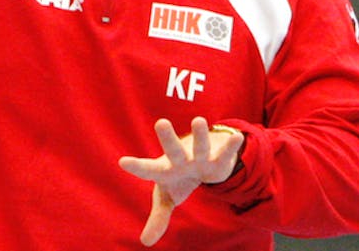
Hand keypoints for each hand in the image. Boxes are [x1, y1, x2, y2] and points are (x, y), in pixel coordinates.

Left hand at [119, 117, 243, 245]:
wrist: (202, 162)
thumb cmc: (179, 179)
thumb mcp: (168, 198)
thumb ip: (158, 218)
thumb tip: (145, 242)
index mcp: (165, 170)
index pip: (148, 169)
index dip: (137, 167)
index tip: (122, 162)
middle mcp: (181, 160)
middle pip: (173, 150)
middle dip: (168, 138)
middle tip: (160, 122)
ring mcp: (199, 157)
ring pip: (199, 146)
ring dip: (200, 135)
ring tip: (198, 121)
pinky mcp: (219, 159)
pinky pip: (225, 152)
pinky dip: (231, 146)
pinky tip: (237, 138)